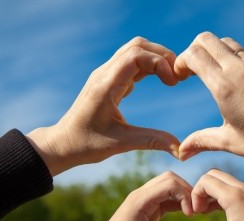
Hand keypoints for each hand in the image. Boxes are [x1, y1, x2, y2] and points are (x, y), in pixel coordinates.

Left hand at [27, 37, 179, 175]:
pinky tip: (160, 79)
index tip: (173, 83)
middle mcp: (104, 74)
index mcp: (105, 86)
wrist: (63, 143)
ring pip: (134, 50)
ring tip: (172, 77)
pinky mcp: (109, 80)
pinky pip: (131, 62)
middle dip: (162, 56)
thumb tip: (180, 150)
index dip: (159, 63)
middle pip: (137, 46)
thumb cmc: (86, 144)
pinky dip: (149, 65)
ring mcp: (105, 75)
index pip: (135, 56)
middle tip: (179, 77)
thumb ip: (151, 141)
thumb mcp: (120, 144)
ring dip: (156, 58)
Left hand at [75, 172, 192, 220]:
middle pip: (170, 178)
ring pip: (168, 186)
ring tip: (193, 211)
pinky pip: (166, 197)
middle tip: (196, 209)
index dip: (185, 195)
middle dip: (186, 190)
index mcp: (140, 199)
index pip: (169, 184)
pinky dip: (177, 202)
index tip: (191, 214)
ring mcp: (144, 199)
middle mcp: (142, 194)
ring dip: (182, 195)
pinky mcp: (147, 207)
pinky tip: (186, 213)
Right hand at [175, 32, 243, 166]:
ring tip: (214, 76)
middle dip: (194, 50)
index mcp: (225, 86)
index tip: (180, 77)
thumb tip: (181, 152)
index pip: (194, 54)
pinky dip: (235, 63)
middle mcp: (240, 69)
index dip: (181, 61)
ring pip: (228, 44)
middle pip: (207, 39)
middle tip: (192, 71)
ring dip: (215, 54)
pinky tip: (241, 87)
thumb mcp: (230, 142)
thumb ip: (202, 141)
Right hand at [186, 169, 243, 220]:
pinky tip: (217, 211)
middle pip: (212, 175)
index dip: (195, 195)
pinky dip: (220, 194)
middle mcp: (241, 188)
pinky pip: (230, 186)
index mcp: (234, 196)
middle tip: (200, 210)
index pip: (205, 181)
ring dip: (211, 192)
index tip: (196, 213)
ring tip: (206, 212)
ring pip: (222, 179)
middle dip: (201, 189)